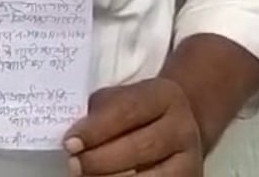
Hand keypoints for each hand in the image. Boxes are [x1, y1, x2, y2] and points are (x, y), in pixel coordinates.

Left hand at [63, 78, 203, 175]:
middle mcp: (182, 126)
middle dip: (100, 160)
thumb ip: (99, 111)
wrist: (175, 130)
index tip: (70, 142)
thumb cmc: (137, 115)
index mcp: (164, 96)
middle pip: (139, 147)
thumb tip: (73, 135)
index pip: (127, 110)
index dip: (96, 129)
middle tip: (74, 164)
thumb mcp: (121, 99)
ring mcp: (188, 159)